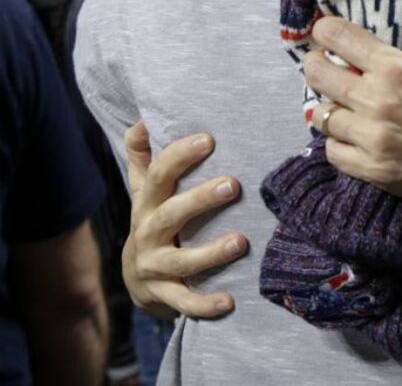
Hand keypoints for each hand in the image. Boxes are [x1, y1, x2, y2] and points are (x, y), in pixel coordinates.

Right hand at [123, 122, 247, 319]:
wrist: (137, 277)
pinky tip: (230, 301)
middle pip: (171, 214)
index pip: (159, 174)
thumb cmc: (154, 220)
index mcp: (147, 204)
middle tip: (233, 185)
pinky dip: (205, 304)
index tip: (209, 139)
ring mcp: (154, 267)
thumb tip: (144, 120)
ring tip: (241, 242)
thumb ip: (144, 156)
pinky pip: (184, 301)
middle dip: (200, 199)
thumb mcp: (144, 190)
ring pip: (181, 261)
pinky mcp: (164, 296)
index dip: (180, 155)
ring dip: (211, 252)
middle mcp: (147, 233)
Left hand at [304, 17, 401, 245]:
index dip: (325, 31)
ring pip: (322, 116)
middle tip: (320, 67)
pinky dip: (339, 143)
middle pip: (318, 74)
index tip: (323, 31)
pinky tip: (352, 139)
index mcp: (399, 68)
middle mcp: (378, 100)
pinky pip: (333, 151)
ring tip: (340, 107)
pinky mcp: (373, 170)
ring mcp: (373, 138)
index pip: (340, 38)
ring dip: (330, 108)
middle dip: (315, 66)